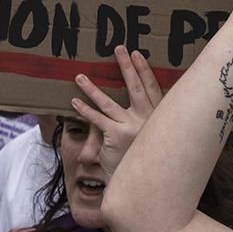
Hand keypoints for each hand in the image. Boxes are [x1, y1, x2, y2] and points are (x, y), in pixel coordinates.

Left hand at [72, 46, 163, 179]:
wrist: (141, 182)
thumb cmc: (140, 158)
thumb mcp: (147, 137)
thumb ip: (144, 120)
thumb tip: (136, 103)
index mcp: (157, 117)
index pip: (152, 87)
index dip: (144, 70)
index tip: (137, 54)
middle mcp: (147, 119)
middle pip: (135, 87)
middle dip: (126, 66)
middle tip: (119, 49)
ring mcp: (131, 126)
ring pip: (109, 102)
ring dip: (92, 88)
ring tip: (80, 77)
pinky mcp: (115, 135)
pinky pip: (97, 118)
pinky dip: (84, 110)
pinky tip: (74, 102)